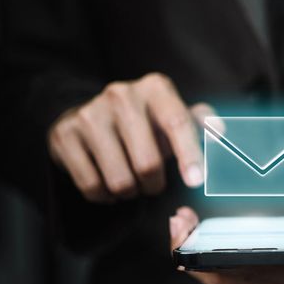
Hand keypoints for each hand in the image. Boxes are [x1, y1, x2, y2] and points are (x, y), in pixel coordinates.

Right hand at [48, 72, 215, 202]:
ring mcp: (89, 114)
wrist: (90, 114)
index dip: (189, 155)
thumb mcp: (174, 114)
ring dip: (131, 192)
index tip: (196, 180)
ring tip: (132, 183)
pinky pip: (92, 185)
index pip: (177, 123)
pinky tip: (109, 185)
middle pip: (148, 162)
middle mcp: (121, 95)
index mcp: (155, 88)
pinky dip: (105, 196)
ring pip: (120, 180)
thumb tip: (219, 131)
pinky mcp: (65, 135)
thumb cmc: (146, 120)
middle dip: (156, 184)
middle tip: (155, 184)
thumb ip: (200, 122)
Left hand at [169, 190, 283, 283]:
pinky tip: (208, 227)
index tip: (184, 228)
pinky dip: (217, 250)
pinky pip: (239, 267)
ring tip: (185, 220)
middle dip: (192, 254)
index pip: (239, 276)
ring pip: (228, 275)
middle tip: (177, 220)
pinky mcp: (282, 271)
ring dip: (201, 252)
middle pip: (224, 279)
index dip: (203, 257)